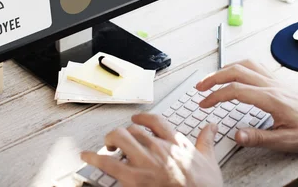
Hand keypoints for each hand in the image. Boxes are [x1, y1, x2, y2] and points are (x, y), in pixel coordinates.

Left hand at [81, 113, 222, 186]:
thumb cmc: (204, 186)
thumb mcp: (209, 160)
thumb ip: (206, 140)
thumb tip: (211, 127)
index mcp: (175, 142)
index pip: (155, 120)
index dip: (142, 117)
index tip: (137, 119)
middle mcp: (158, 147)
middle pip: (133, 129)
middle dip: (123, 133)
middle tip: (119, 140)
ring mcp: (145, 162)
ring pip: (120, 138)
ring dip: (110, 140)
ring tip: (107, 146)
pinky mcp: (134, 179)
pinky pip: (109, 163)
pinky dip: (94, 158)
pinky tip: (86, 157)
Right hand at [195, 60, 297, 153]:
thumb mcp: (286, 140)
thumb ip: (259, 137)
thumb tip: (236, 135)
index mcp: (270, 98)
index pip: (235, 90)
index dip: (215, 96)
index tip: (204, 103)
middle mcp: (271, 85)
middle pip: (236, 71)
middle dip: (214, 77)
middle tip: (200, 87)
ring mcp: (275, 80)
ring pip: (245, 65)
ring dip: (225, 69)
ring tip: (213, 78)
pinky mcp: (278, 81)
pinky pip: (255, 66)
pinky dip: (239, 66)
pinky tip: (236, 72)